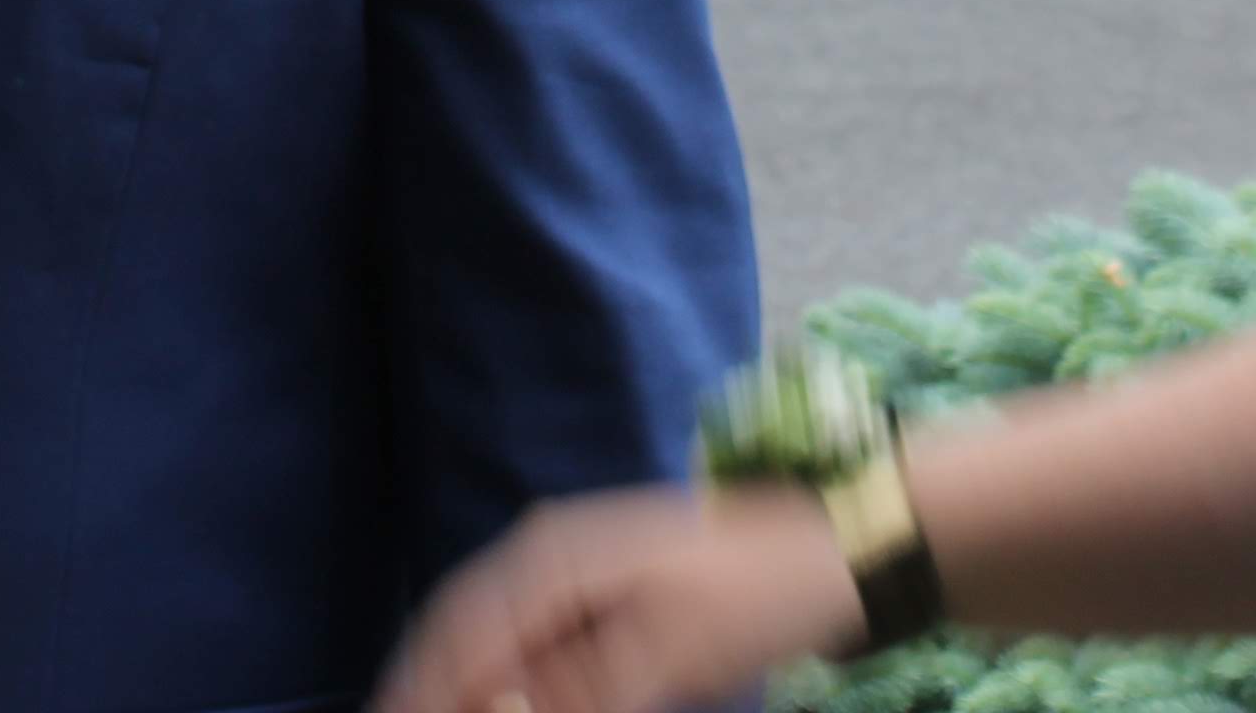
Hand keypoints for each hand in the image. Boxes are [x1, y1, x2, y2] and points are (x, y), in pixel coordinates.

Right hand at [379, 483, 872, 712]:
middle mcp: (550, 567)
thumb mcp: (674, 645)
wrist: (834, 559)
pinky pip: (542, 669)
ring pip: (500, 661)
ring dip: (480, 698)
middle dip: (437, 691)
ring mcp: (575, 593)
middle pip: (466, 643)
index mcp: (555, 558)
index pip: (460, 630)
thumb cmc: (757, 588)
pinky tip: (519, 711)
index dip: (422, 686)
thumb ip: (586, 688)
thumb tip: (503, 711)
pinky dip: (524, 699)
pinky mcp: (602, 623)